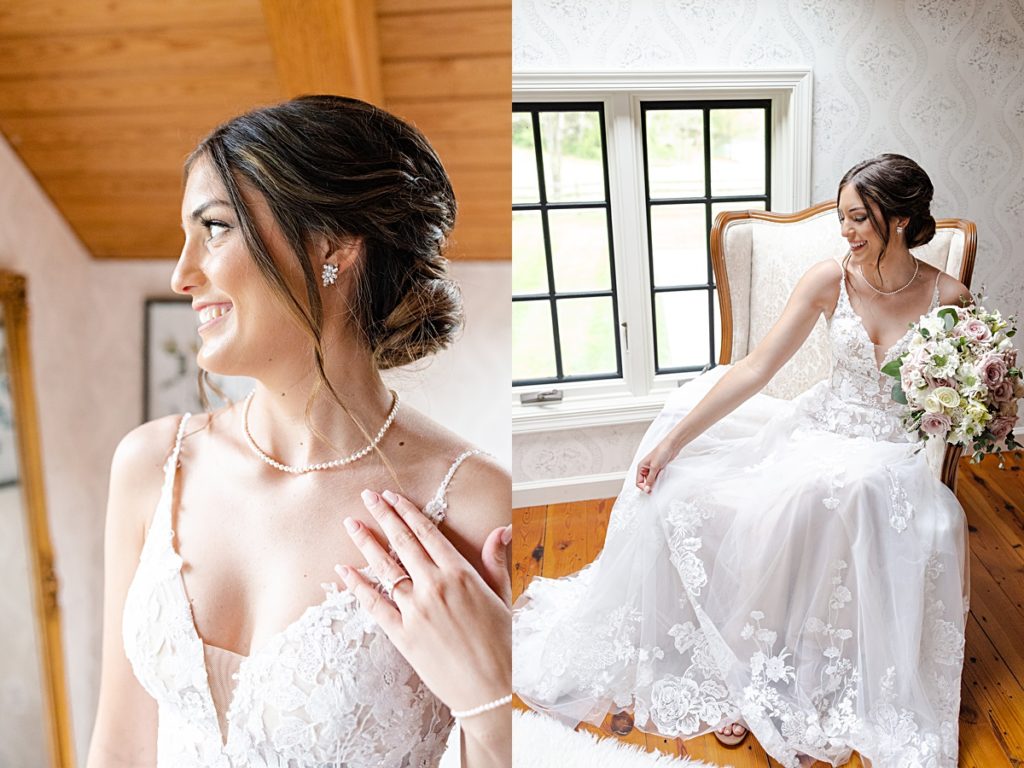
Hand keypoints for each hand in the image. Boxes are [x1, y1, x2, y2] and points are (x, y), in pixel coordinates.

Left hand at [336, 489, 511, 722]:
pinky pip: (374, 604)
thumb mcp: (502, 597)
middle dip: (383, 516)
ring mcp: (416, 610)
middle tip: (367, 497)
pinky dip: (358, 586)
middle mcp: (435, 586)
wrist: (487, 690)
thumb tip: (500, 530)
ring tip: (351, 524)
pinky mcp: (402, 634)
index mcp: (461, 574)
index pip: (427, 533)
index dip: (407, 512)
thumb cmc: (500, 644)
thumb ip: (495, 562)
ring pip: (385, 569)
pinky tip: (344, 570)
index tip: (392, 496)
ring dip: (366, 543)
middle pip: (402, 543)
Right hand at [635, 438, 679, 493]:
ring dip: (655, 483)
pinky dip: (659, 480)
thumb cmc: (661, 452)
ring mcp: (652, 469)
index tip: (650, 491)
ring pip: (651, 481)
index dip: (643, 487)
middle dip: (649, 486)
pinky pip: (657, 478)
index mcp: (641, 467)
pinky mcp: (658, 469)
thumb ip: (650, 479)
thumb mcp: (654, 467)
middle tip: (655, 490)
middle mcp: (645, 469)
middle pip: (645, 482)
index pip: (638, 482)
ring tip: (659, 481)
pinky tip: (662, 478)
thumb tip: (646, 489)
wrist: (671, 447)